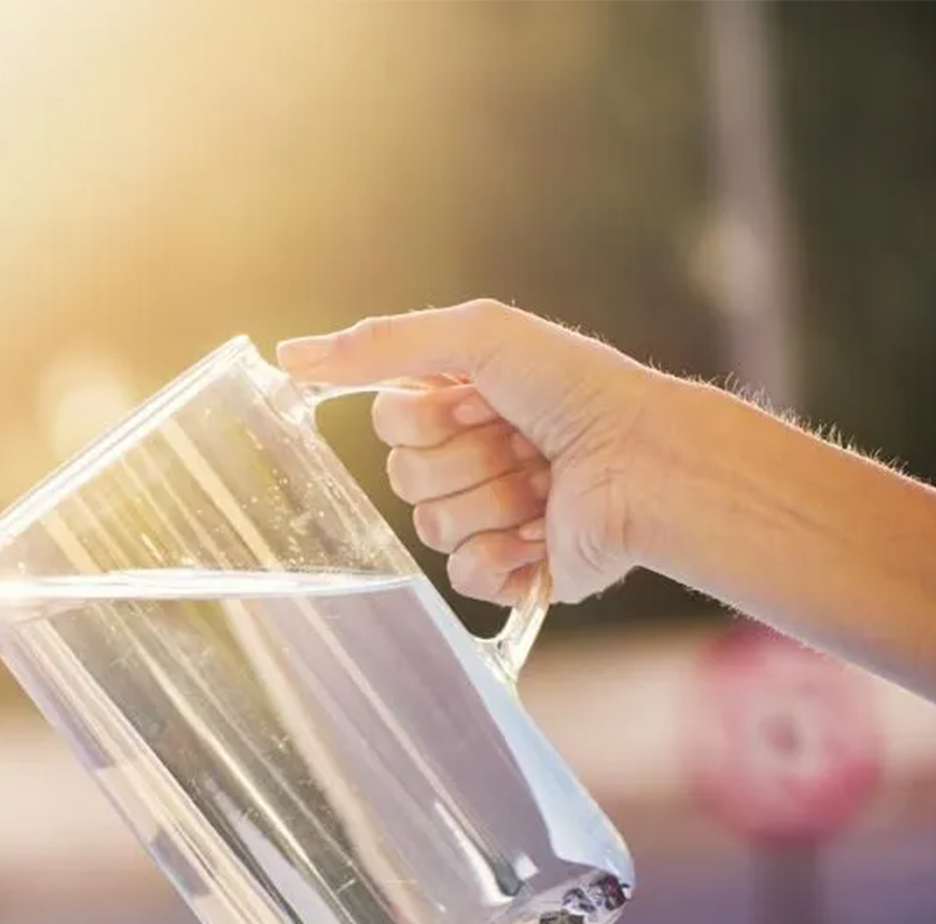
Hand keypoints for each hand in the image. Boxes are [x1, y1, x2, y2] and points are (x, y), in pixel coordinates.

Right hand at [277, 299, 679, 605]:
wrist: (649, 462)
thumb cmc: (579, 389)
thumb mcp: (479, 335)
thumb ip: (382, 343)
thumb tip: (287, 356)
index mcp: (458, 407)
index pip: (387, 422)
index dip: (429, 415)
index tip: (483, 398)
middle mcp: (469, 462)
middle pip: (402, 478)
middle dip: (465, 457)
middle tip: (522, 441)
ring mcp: (488, 520)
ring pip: (430, 527)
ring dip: (492, 500)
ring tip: (544, 484)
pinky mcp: (511, 573)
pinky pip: (460, 577)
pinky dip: (501, 553)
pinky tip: (542, 531)